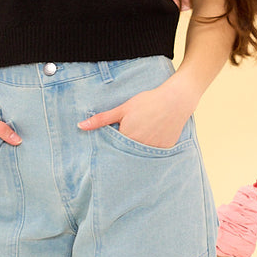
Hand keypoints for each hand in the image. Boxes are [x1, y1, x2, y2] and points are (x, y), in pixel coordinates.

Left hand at [77, 79, 191, 148]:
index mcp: (126, 138)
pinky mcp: (165, 150)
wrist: (176, 100)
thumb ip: (101, 120)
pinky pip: (154, 155)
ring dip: (137, 151)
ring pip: (139, 156)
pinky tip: (153, 138)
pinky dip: (151, 151)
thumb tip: (80, 126)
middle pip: (126, 154)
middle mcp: (139, 148)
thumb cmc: (148, 102)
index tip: (113, 139)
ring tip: (142, 136)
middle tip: (129, 138)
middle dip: (123, 149)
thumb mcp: (122, 109)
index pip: (113, 148)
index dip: (111, 144)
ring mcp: (153, 150)